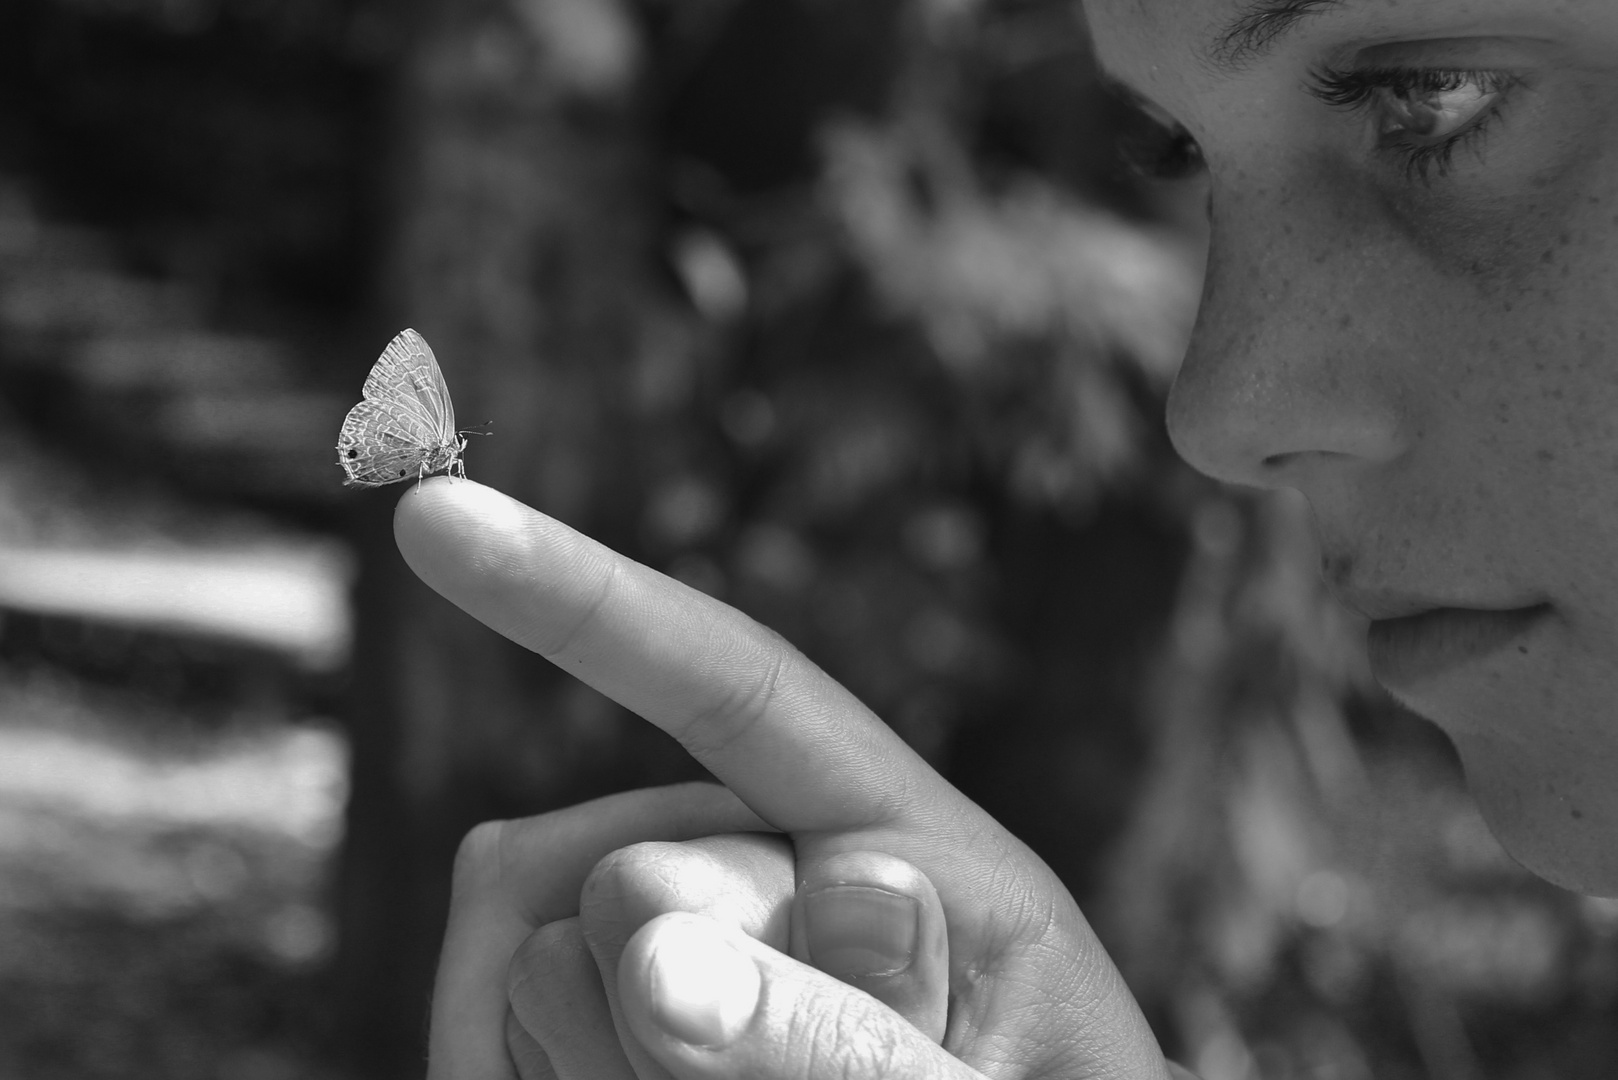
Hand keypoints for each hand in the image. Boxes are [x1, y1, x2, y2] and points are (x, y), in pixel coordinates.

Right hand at [399, 478, 1176, 1078]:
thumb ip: (849, 1041)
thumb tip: (643, 951)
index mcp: (899, 834)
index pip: (734, 686)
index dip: (582, 597)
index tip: (436, 512)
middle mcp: (771, 861)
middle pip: (620, 871)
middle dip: (675, 1014)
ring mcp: (684, 945)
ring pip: (539, 962)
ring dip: (604, 1068)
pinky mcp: (612, 1021)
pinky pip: (504, 1025)